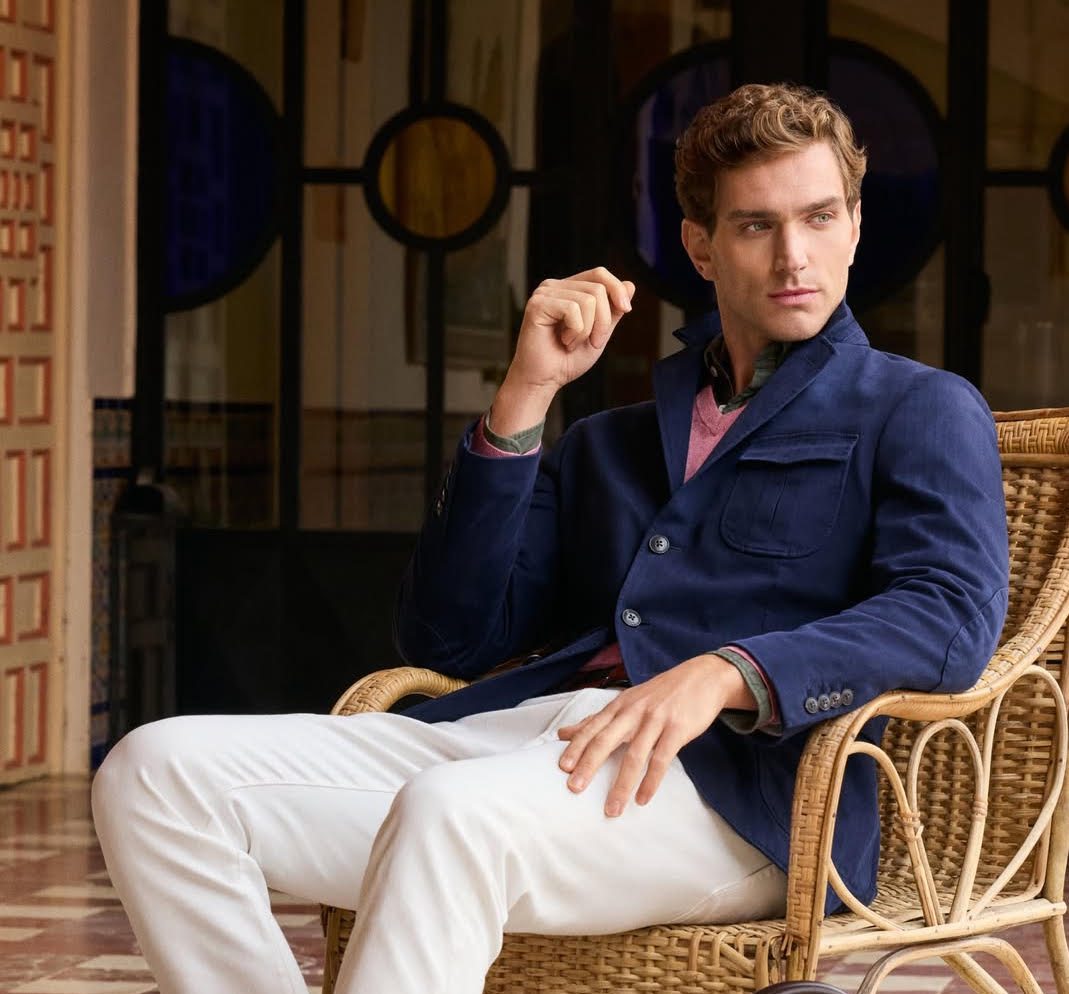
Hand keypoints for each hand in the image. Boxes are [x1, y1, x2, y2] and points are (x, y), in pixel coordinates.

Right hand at [490, 267, 635, 435]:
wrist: (544, 381)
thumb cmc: (566, 359)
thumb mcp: (599, 332)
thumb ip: (613, 310)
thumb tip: (629, 284)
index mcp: (568, 289)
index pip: (599, 274)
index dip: (617, 289)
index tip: (626, 310)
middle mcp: (554, 286)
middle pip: (598, 288)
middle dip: (603, 321)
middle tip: (592, 342)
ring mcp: (544, 293)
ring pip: (589, 299)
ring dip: (588, 330)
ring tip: (572, 343)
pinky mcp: (538, 304)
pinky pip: (573, 310)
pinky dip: (576, 332)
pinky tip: (563, 341)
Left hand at [557, 654, 754, 815]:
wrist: (703, 677)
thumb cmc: (661, 694)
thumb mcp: (627, 701)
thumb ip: (598, 719)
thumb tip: (564, 733)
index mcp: (620, 705)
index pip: (592, 727)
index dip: (577, 746)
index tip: (561, 768)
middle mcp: (634, 711)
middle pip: (606, 739)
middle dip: (589, 764)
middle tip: (575, 788)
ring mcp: (656, 719)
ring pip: (634, 755)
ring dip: (622, 785)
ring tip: (612, 809)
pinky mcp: (678, 729)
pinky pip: (662, 759)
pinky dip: (651, 781)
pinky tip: (643, 798)